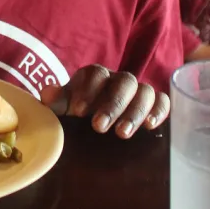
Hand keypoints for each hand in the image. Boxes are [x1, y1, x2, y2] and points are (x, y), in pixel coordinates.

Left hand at [41, 65, 169, 138]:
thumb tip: (47, 93)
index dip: (88, 91)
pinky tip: (151, 127)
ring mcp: (138, 91)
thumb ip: (56, 101)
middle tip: (99, 127)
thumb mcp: (64, 108)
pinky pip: (162, 101)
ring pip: (144, 91)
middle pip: (123, 82)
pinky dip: (159, 111)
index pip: (95, 74)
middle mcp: (118, 80)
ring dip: (135, 112)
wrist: (92, 127)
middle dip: (112, 104)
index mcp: (95, 76)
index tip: (78, 113)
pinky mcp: (154, 104)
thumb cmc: (77, 115)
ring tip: (122, 134)